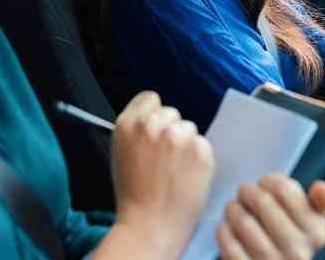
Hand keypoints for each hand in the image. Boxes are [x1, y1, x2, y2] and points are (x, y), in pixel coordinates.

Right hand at [110, 91, 213, 257]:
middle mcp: (152, 126)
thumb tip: (153, 119)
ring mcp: (177, 136)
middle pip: (172, 113)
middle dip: (171, 131)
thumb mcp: (120, 155)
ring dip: (186, 145)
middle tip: (166, 158)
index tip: (157, 128)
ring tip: (175, 171)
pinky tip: (188, 177)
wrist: (150, 226)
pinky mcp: (200, 150)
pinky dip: (200, 159)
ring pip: (189, 129)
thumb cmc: (134, 196)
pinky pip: (204, 145)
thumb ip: (135, 132)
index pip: (150, 98)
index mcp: (127, 125)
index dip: (154, 113)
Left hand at [216, 174, 324, 259]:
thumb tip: (320, 189)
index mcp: (316, 232)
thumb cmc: (288, 237)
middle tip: (243, 192)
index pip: (285, 190)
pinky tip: (226, 227)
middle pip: (262, 202)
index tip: (264, 184)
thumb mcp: (310, 220)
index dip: (269, 181)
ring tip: (233, 208)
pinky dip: (224, 231)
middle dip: (247, 191)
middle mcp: (298, 251)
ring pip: (244, 222)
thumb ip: (320, 201)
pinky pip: (230, 245)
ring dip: (233, 209)